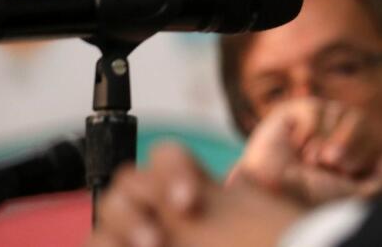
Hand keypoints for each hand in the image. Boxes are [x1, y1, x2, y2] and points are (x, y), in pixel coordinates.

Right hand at [86, 142, 303, 246]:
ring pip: (106, 222)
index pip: (165, 158)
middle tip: (156, 241)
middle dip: (133, 210)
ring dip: (117, 233)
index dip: (171, 172)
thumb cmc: (271, 241)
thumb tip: (282, 144)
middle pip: (125, 187)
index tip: (190, 203)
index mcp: (191, 193)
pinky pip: (99, 245)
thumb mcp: (276, 212)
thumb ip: (272, 179)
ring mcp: (145, 234)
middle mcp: (161, 212)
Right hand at [227, 97, 381, 204]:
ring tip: (311, 160)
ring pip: (341, 112)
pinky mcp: (291, 112)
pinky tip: (297, 147)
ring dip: (326, 142)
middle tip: (333, 164)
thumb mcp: (355, 196)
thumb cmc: (310, 201)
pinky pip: (317, 109)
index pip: (372, 137)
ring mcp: (312, 122)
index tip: (348, 171)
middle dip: (350, 145)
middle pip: (361, 121)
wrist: (270, 197)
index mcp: (347, 153)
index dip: (363, 154)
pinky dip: (310, 132)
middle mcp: (331, 135)